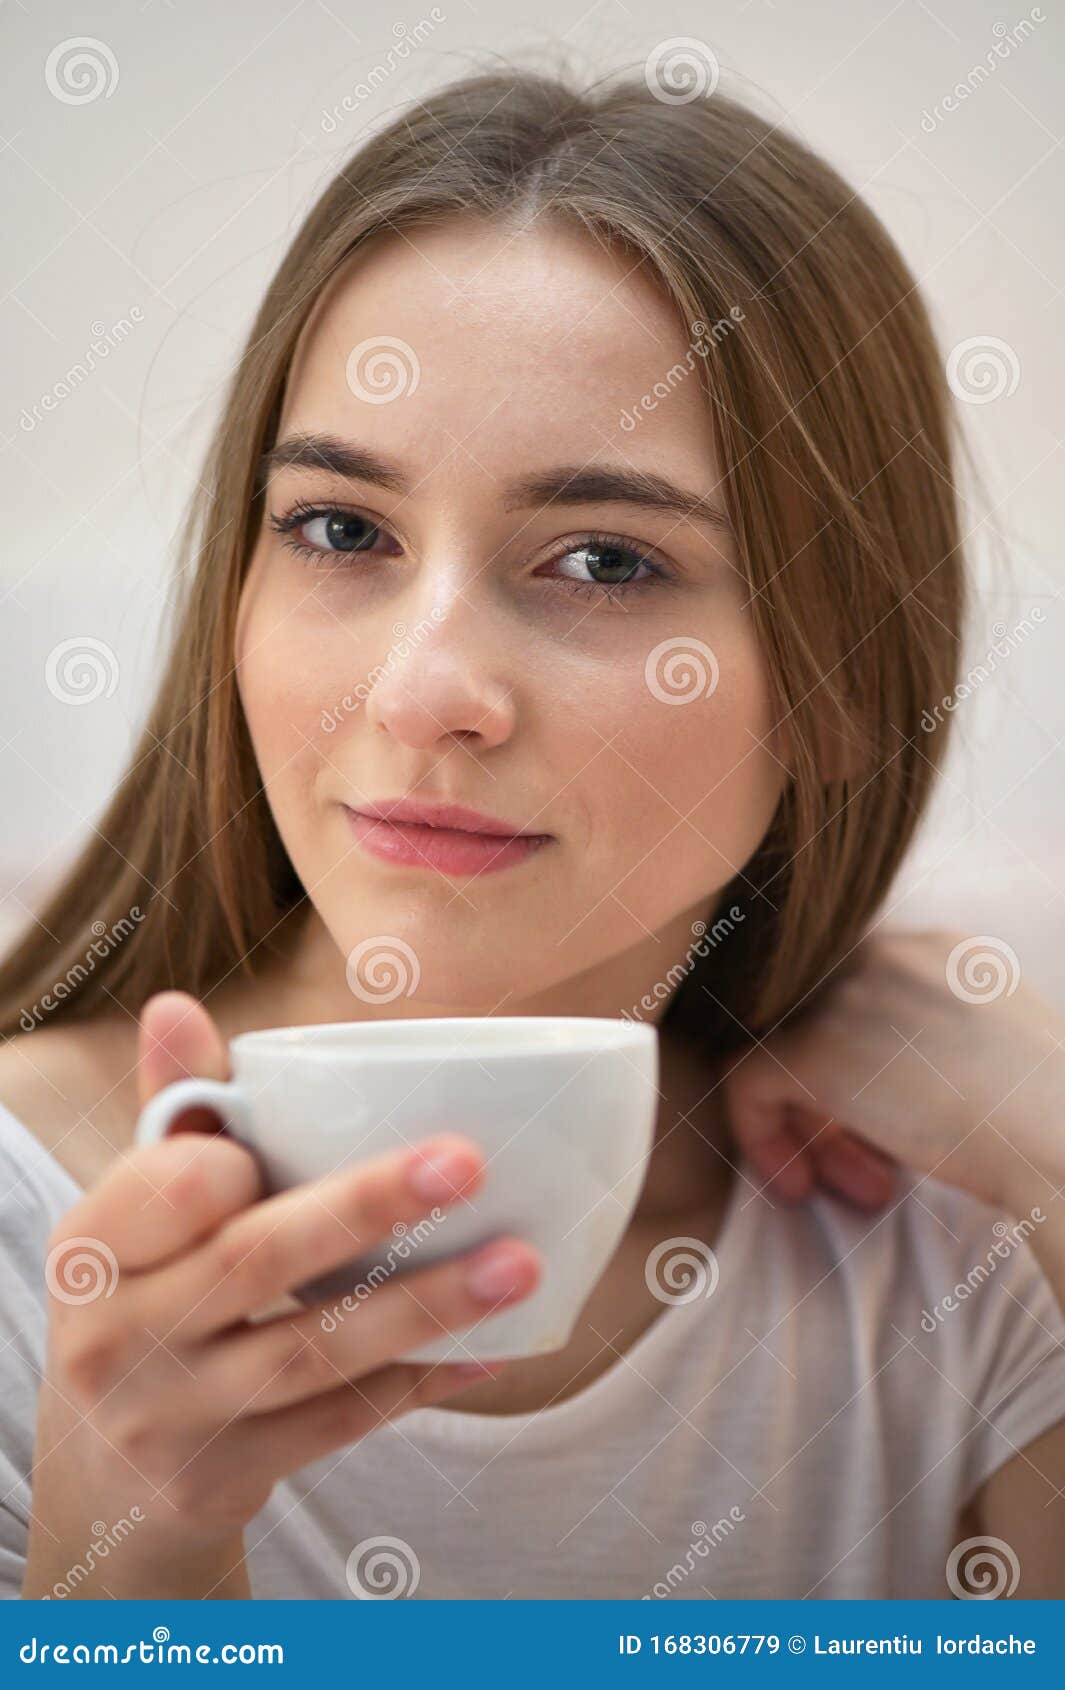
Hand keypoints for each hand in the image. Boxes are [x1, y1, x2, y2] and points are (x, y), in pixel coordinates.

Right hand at [24, 992, 540, 1598]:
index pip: (168, 1188)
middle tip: (468, 1160)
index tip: (318, 1133)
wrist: (102, 1467)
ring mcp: (170, 1420)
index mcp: (94, 1246)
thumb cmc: (147, 1294)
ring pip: (311, 1353)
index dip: (235, 1163)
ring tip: (519, 1263)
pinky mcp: (223, 1481)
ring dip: (424, 1306)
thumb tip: (175, 1003)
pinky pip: (340, 1425)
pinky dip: (420, 1382)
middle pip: (254, 1262)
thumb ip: (174, 1108)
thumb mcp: (135, 1210)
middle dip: (367, 1207)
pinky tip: (494, 1346)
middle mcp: (118, 1337)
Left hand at [724, 929, 1064, 1216]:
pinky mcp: (813, 1049)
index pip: (857, 989)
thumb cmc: (1050, 1118)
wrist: (1060, 1138)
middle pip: (811, 1015)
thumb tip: (896, 1080)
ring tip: (837, 1182)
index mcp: (937, 949)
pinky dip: (761, 1135)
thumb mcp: (1001, 1046)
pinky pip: (746, 1080)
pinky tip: (799, 1184)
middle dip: (827, 1094)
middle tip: (860, 1159)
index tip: (884, 1120)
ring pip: (778, 1047)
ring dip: (804, 1123)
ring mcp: (845, 994)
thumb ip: (942, 1035)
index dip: (858, 1059)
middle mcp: (885, 952)